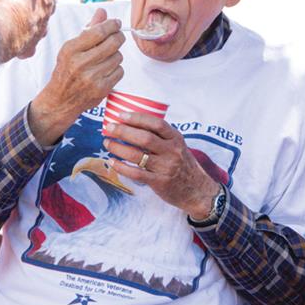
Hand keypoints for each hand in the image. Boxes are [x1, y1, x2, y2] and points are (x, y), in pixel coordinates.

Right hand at [0, 0, 63, 60]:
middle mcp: (46, 12)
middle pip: (50, 8)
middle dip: (38, 6)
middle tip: (20, 3)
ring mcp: (40, 31)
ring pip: (41, 28)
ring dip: (30, 25)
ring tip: (14, 22)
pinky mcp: (30, 47)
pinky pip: (29, 47)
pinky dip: (21, 45)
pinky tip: (9, 40)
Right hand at [29, 8, 124, 144]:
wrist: (60, 101)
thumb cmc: (65, 71)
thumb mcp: (71, 48)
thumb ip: (88, 29)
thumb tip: (102, 11)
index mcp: (71, 50)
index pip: (99, 31)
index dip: (112, 25)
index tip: (116, 23)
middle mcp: (81, 63)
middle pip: (113, 43)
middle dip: (118, 37)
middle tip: (117, 36)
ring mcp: (92, 77)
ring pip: (118, 57)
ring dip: (116, 54)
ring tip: (106, 57)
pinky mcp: (102, 89)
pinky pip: (120, 71)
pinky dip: (116, 69)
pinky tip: (106, 70)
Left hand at [102, 112, 219, 216]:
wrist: (197, 190)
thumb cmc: (182, 164)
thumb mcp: (177, 145)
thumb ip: (161, 136)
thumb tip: (133, 123)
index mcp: (176, 138)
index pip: (156, 124)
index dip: (138, 118)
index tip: (121, 115)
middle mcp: (172, 151)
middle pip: (144, 138)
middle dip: (124, 131)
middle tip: (109, 128)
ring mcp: (166, 167)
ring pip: (137, 156)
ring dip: (119, 148)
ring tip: (107, 143)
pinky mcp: (159, 182)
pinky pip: (136, 174)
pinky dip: (122, 167)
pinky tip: (112, 162)